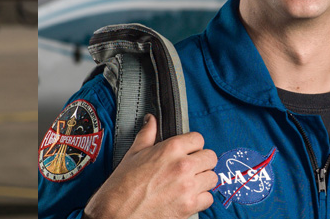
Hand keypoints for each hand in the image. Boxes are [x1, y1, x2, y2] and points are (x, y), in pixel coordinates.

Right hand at [84, 114, 217, 218]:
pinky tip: (188, 196)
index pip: (198, 138)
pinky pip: (208, 198)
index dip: (193, 144)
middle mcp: (182, 166)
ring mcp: (188, 187)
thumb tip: (151, 121)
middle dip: (202, 161)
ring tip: (190, 182)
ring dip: (203, 179)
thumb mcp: (133, 153)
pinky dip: (201, 198)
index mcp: (170, 149)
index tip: (188, 150)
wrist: (116, 213)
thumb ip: (147, 134)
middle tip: (191, 166)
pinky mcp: (189, 206)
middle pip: (210, 157)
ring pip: (212, 178)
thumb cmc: (122, 185)